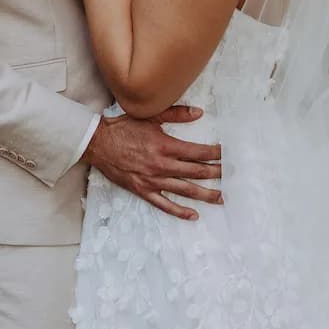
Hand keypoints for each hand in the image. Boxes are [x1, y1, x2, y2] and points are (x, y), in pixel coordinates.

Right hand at [84, 106, 222, 220]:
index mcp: (165, 146)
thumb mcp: (150, 116)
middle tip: (230, 176)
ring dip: (204, 194)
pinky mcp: (143, 190)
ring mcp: (152, 180)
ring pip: (184, 190)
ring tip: (220, 197)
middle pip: (195, 172)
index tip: (226, 154)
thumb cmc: (124, 127)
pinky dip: (179, 211)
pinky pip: (164, 204)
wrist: (98, 143)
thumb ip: (176, 114)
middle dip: (215, 173)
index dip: (214, 153)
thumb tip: (199, 113)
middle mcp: (161, 165)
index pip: (197, 152)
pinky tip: (193, 215)